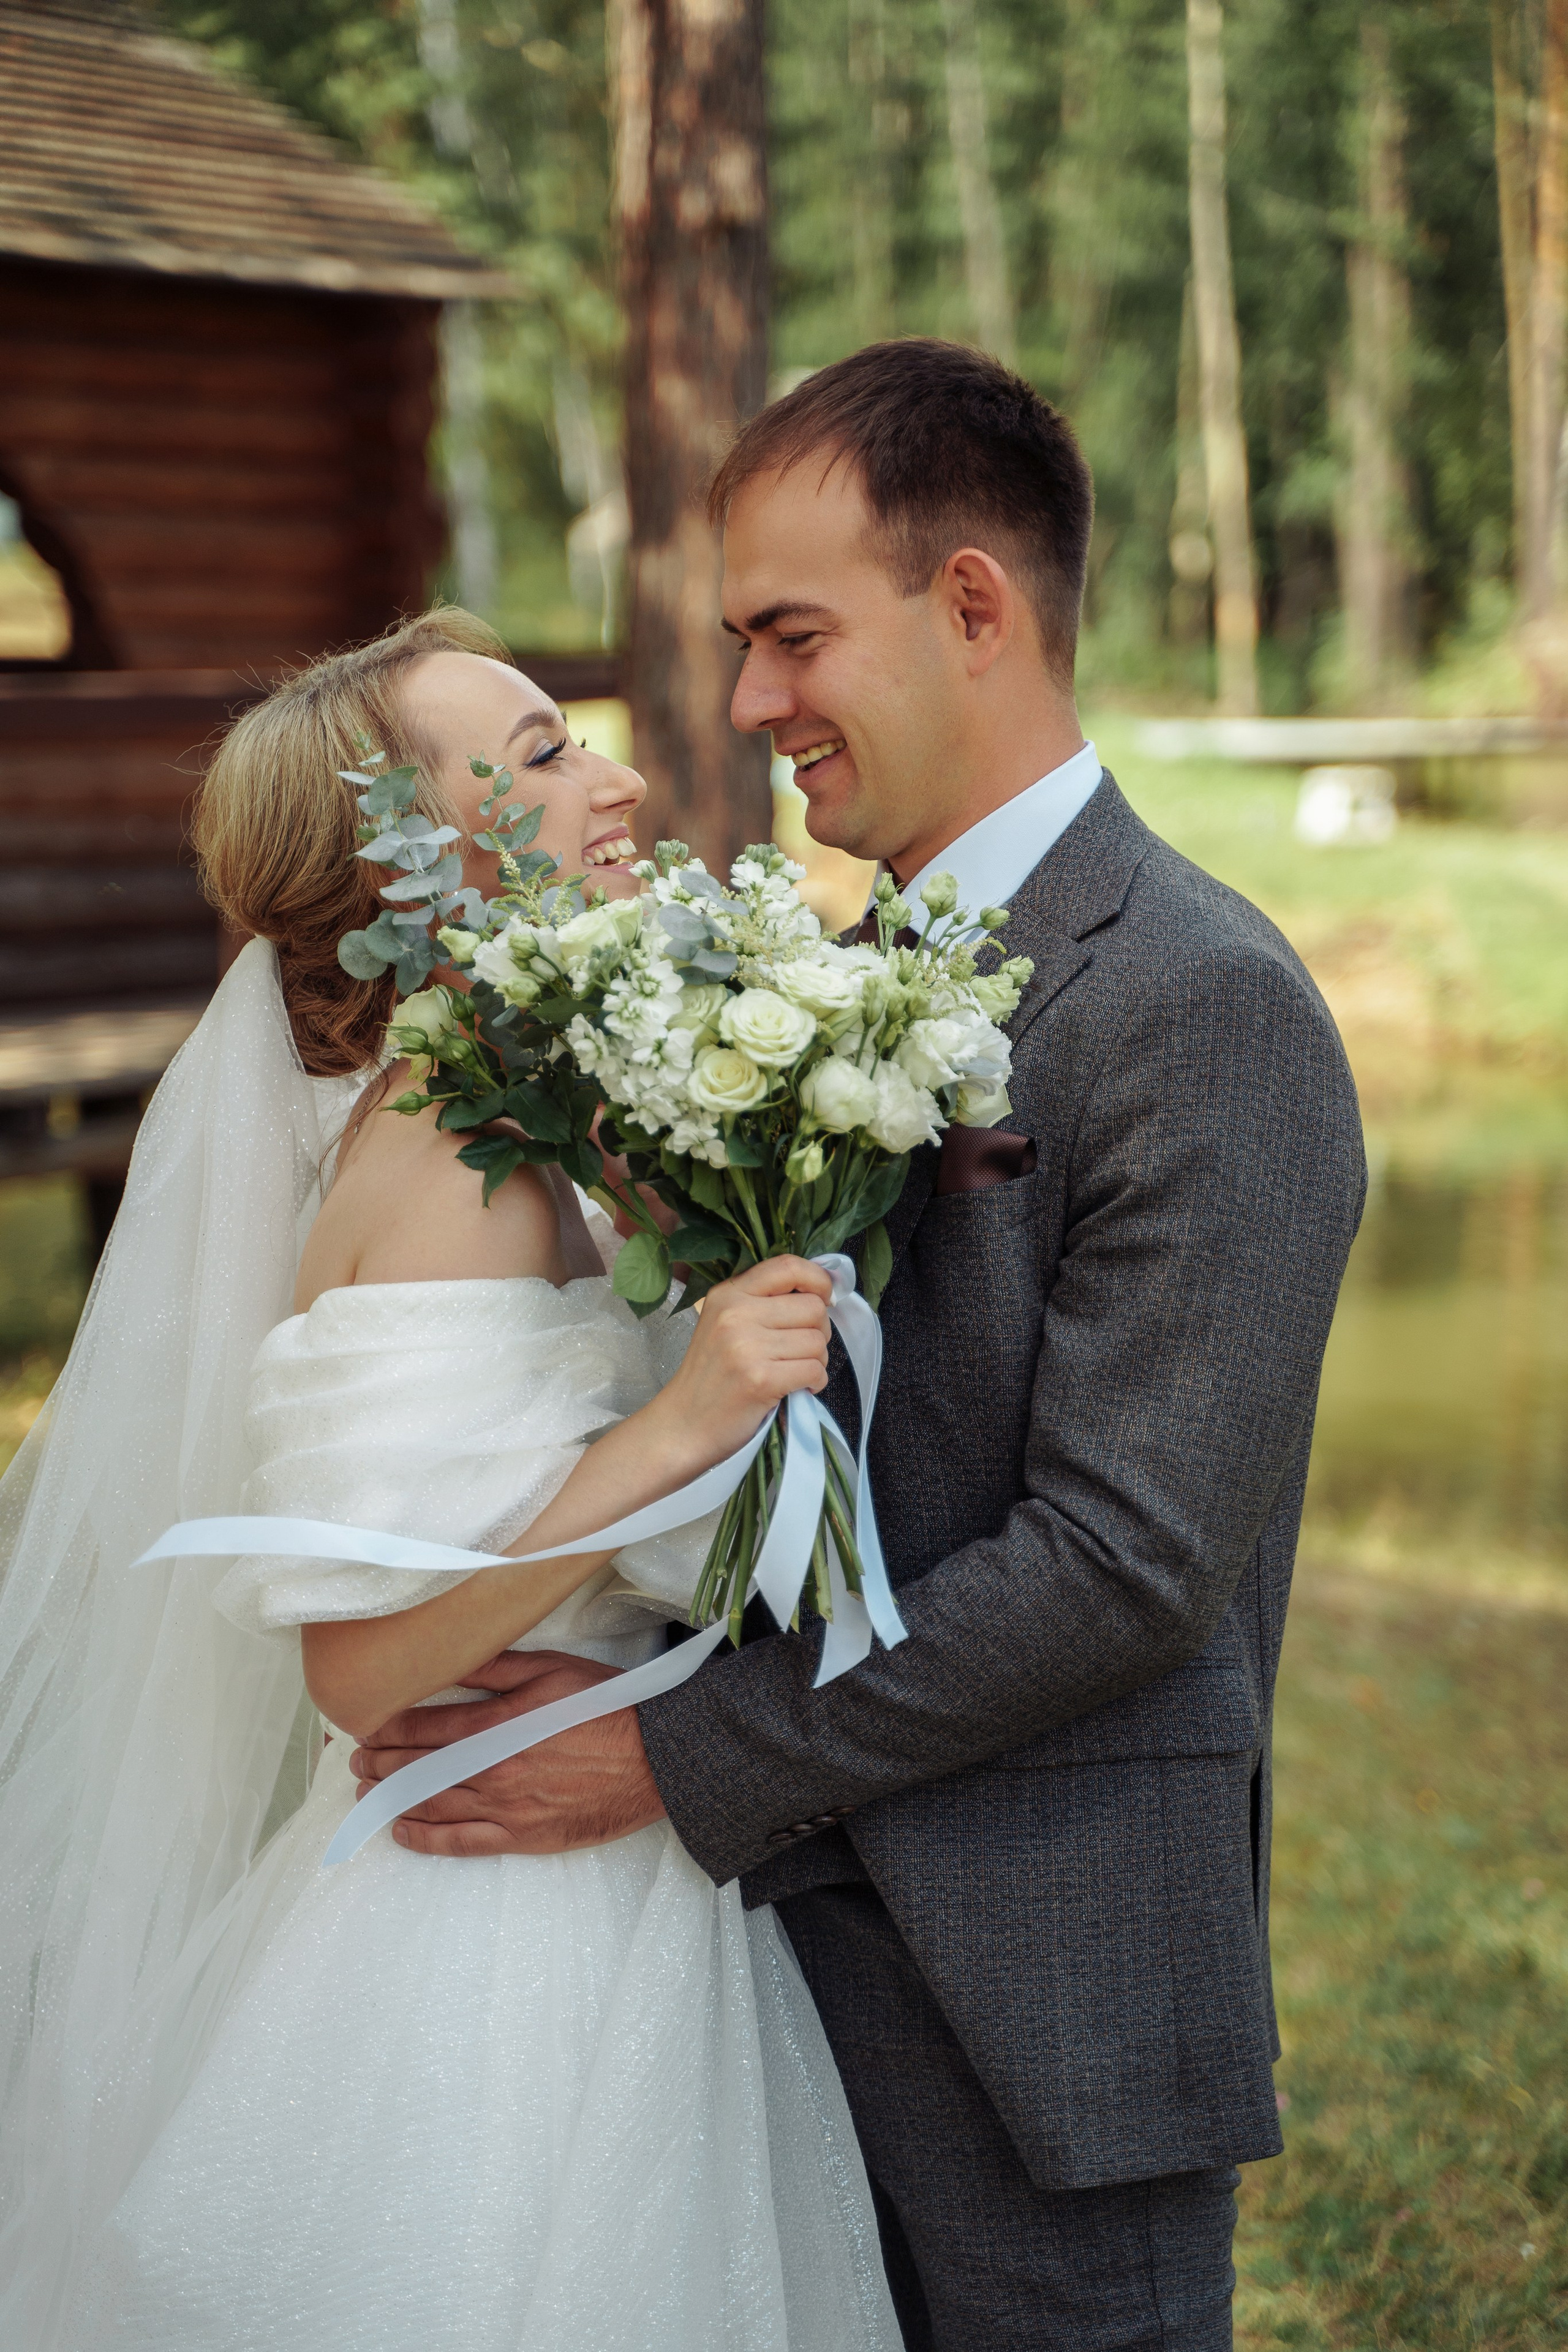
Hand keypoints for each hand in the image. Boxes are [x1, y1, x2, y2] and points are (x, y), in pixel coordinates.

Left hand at [349, 1650, 666, 1856]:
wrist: (656, 1759)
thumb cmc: (606, 1706)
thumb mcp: (549, 1670)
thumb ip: (492, 1668)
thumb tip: (445, 1661)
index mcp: (495, 1727)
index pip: (422, 1729)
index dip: (386, 1727)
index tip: (363, 1723)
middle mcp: (491, 1772)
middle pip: (418, 1770)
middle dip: (380, 1763)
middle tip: (354, 1757)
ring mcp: (505, 1809)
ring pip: (431, 1806)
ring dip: (391, 1798)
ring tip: (366, 1790)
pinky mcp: (522, 1837)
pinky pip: (461, 1843)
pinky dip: (426, 1839)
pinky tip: (402, 1831)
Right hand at [652, 1256, 832, 1469]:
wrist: (683, 1424)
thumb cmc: (711, 1376)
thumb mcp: (724, 1323)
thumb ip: (762, 1302)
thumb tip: (821, 1293)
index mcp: (728, 1293)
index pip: (788, 1266)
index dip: (818, 1279)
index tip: (825, 1297)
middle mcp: (736, 1313)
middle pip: (813, 1307)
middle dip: (820, 1330)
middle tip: (802, 1349)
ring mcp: (747, 1346)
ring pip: (817, 1341)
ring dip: (817, 1360)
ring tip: (794, 1371)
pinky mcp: (760, 1379)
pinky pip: (814, 1370)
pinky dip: (815, 1382)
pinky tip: (798, 1387)